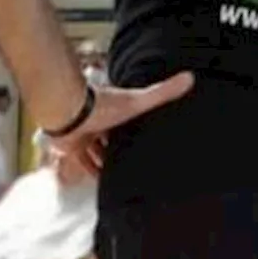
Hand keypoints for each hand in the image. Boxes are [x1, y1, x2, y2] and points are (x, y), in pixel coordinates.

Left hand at [47, 72, 195, 175]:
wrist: (68, 114)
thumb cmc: (100, 106)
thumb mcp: (137, 101)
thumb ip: (161, 93)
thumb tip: (189, 77)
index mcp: (114, 107)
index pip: (128, 115)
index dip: (136, 125)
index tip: (147, 133)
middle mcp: (98, 120)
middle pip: (111, 135)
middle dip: (120, 145)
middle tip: (135, 158)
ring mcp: (85, 133)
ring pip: (96, 149)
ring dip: (106, 160)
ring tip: (121, 174)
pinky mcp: (73, 147)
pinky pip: (82, 161)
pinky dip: (90, 170)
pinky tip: (100, 181)